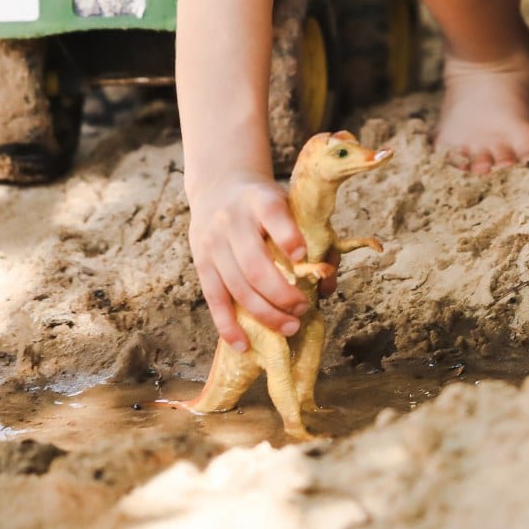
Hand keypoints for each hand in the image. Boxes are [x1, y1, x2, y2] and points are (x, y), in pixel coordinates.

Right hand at [188, 175, 311, 351]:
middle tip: (302, 309)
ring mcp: (213, 243)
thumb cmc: (263, 204)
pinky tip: (243, 343)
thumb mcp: (288, 204)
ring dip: (265, 313)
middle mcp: (232, 220)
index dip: (288, 237)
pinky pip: (214, 299)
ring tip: (289, 327)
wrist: (219, 185)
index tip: (303, 254)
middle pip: (255, 264)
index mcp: (260, 200)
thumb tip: (327, 281)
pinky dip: (228, 325)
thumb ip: (313, 236)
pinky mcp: (201, 262)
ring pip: (237, 287)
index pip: (273, 214)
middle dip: (282, 294)